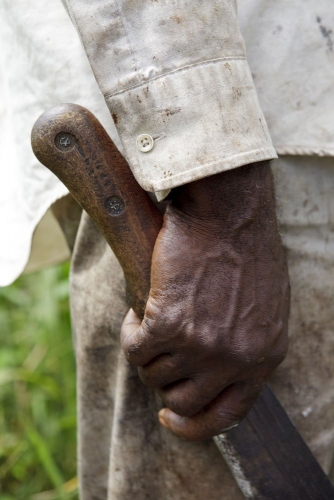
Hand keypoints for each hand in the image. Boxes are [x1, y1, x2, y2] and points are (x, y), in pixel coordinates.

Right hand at [121, 161, 289, 440]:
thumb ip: (247, 342)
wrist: (228, 211)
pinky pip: (134, 349)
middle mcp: (233, 358)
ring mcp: (201, 345)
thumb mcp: (264, 306)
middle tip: (159, 358)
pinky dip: (130, 332)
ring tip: (151, 324)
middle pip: (182, 401)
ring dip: (147, 353)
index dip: (194, 425)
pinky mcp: (168, 324)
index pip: (228, 415)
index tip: (171, 417)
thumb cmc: (246, 248)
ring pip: (154, 376)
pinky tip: (138, 312)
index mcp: (264, 356)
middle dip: (165, 382)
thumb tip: (217, 367)